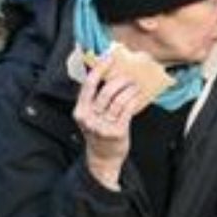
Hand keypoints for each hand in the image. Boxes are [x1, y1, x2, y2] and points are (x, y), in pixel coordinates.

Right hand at [73, 54, 140, 188]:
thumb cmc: (98, 133)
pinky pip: (127, 110)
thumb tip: (107, 74)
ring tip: (134, 86)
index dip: (99, 69)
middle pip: (106, 92)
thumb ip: (94, 99)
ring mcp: (103, 126)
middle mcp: (89, 119)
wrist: (103, 158)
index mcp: (80, 111)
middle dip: (119, 80)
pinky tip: (137, 96)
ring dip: (129, 89)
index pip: (88, 85)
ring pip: (119, 100)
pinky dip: (134, 99)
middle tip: (127, 77)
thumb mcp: (90, 116)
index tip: (108, 57)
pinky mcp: (116, 132)